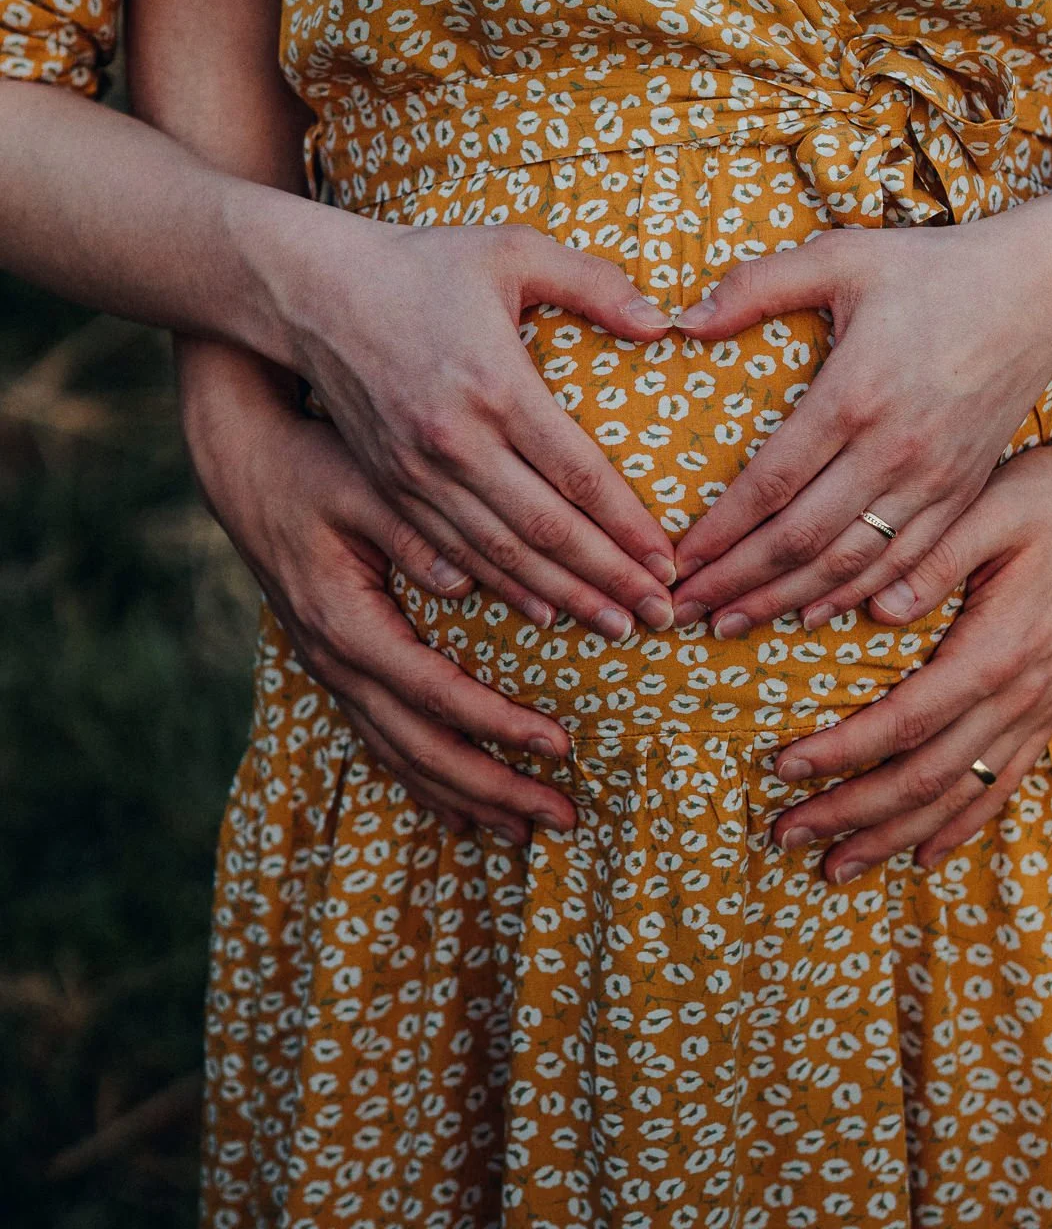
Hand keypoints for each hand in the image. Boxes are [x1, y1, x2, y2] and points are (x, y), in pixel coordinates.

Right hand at [178, 342, 576, 843]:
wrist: (243, 466)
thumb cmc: (310, 464)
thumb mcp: (362, 485)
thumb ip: (416, 531)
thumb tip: (466, 582)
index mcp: (346, 622)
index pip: (435, 692)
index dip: (498, 724)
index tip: (561, 745)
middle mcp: (334, 661)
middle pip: (421, 748)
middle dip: (494, 787)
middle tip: (565, 814)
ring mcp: (330, 671)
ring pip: (400, 757)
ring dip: (466, 797)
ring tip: (528, 829)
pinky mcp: (336, 666)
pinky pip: (383, 742)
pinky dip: (427, 781)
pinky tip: (463, 812)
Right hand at [281, 220, 677, 636]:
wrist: (309, 289)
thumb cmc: (421, 262)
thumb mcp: (511, 248)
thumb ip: (593, 281)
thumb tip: (665, 324)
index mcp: (494, 383)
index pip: (578, 473)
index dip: (629, 525)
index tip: (670, 561)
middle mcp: (454, 441)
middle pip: (546, 530)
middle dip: (609, 579)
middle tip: (662, 614)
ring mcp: (415, 471)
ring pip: (501, 555)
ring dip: (563, 596)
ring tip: (616, 626)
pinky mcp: (389, 485)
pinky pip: (452, 553)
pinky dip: (502, 589)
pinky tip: (542, 613)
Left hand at [670, 217, 1051, 634]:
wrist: (1043, 294)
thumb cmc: (934, 269)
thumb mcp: (842, 255)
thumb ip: (758, 284)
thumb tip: (685, 319)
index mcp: (855, 394)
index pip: (771, 484)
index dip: (720, 531)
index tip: (677, 559)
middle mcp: (894, 450)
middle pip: (801, 539)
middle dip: (737, 581)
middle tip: (685, 607)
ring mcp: (934, 481)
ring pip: (848, 563)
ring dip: (784, 600)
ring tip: (732, 624)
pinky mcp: (962, 494)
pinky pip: (902, 564)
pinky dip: (852, 596)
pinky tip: (811, 613)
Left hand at [763, 337, 1051, 879]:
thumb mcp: (989, 507)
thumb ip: (932, 558)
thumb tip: (876, 607)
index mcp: (998, 649)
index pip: (904, 721)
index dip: (842, 752)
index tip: (783, 767)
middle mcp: (1023, 694)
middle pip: (925, 778)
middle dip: (851, 811)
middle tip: (784, 834)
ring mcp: (1043, 707)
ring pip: (961, 795)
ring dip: (895, 835)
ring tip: (835, 867)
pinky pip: (1003, 784)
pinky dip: (960, 825)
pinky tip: (924, 853)